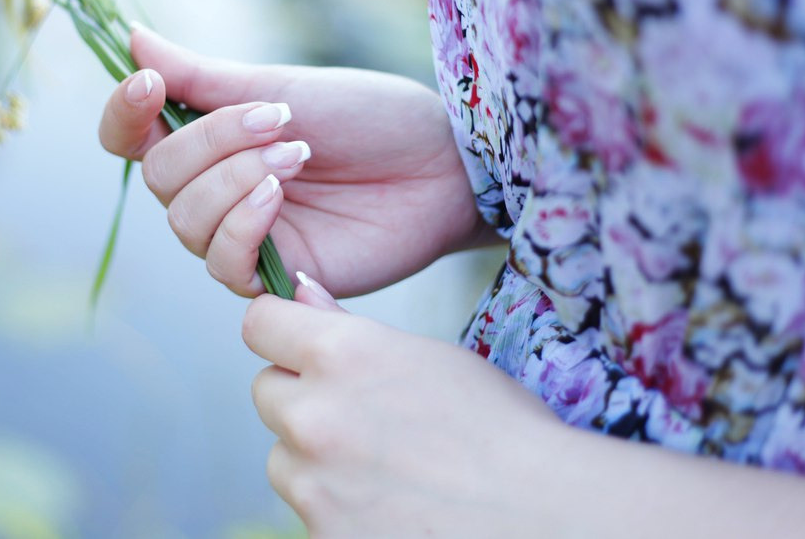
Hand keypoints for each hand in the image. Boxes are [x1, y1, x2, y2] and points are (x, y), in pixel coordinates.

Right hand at [97, 26, 495, 296]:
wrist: (441, 163)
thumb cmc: (369, 116)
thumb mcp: (279, 86)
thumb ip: (202, 76)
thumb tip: (132, 39)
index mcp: (210, 138)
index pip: (129, 137)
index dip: (123, 115)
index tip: (149, 86)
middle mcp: (215, 188)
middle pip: (157, 177)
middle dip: (211, 142)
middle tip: (280, 121)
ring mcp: (241, 233)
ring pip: (184, 221)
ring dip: (235, 179)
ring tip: (298, 155)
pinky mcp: (273, 276)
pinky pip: (223, 263)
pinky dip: (244, 223)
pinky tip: (281, 196)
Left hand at [246, 276, 563, 537]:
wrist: (544, 517)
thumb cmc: (502, 430)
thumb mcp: (427, 356)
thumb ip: (347, 327)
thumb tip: (299, 289)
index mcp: (341, 354)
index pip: (259, 324)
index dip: (280, 332)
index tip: (298, 346)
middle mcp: (314, 415)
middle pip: (266, 393)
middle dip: (302, 399)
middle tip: (363, 416)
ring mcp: (313, 484)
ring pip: (281, 459)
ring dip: (313, 460)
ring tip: (385, 468)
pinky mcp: (322, 534)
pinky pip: (308, 511)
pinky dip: (337, 509)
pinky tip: (392, 506)